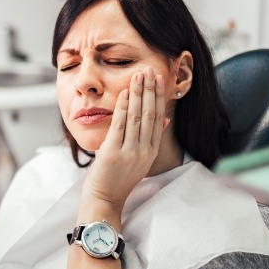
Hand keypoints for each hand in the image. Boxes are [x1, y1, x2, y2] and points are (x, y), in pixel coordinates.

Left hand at [81, 66, 166, 213]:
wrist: (105, 198)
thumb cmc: (118, 178)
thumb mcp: (140, 159)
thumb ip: (150, 139)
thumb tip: (164, 119)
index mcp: (150, 151)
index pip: (158, 119)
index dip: (159, 97)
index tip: (159, 80)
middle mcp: (144, 151)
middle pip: (150, 115)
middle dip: (150, 90)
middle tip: (150, 70)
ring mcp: (130, 152)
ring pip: (137, 117)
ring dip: (138, 94)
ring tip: (139, 76)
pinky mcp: (114, 153)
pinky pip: (120, 125)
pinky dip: (123, 107)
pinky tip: (126, 93)